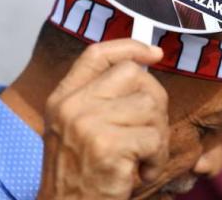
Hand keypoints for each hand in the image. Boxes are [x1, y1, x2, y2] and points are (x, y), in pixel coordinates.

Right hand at [37, 39, 167, 199]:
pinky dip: (157, 159)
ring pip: (150, 106)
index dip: (129, 47)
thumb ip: (100, 97)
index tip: (155, 53)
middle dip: (155, 101)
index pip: (96, 54)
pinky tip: (142, 173)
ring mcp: (87, 124)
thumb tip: (143, 64)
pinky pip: (154, 138)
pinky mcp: (107, 147)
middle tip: (151, 132)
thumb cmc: (81, 175)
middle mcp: (71, 106)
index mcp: (62, 98)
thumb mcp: (77, 129)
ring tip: (143, 158)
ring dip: (158, 137)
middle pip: (133, 74)